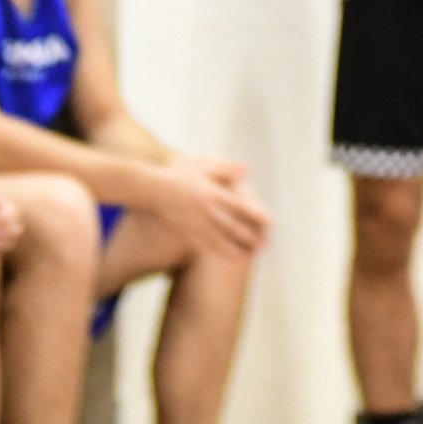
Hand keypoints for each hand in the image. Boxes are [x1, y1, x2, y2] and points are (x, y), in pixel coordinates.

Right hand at [148, 163, 270, 260]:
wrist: (151, 189)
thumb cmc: (179, 175)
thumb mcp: (203, 166)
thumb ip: (226, 169)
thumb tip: (248, 170)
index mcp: (212, 193)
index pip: (239, 206)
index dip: (256, 215)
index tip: (270, 222)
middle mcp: (205, 211)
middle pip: (232, 227)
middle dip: (251, 237)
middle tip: (266, 244)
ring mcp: (195, 224)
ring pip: (220, 241)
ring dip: (237, 250)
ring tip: (251, 257)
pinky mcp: (186, 233)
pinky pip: (205, 246)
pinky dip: (219, 253)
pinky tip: (228, 257)